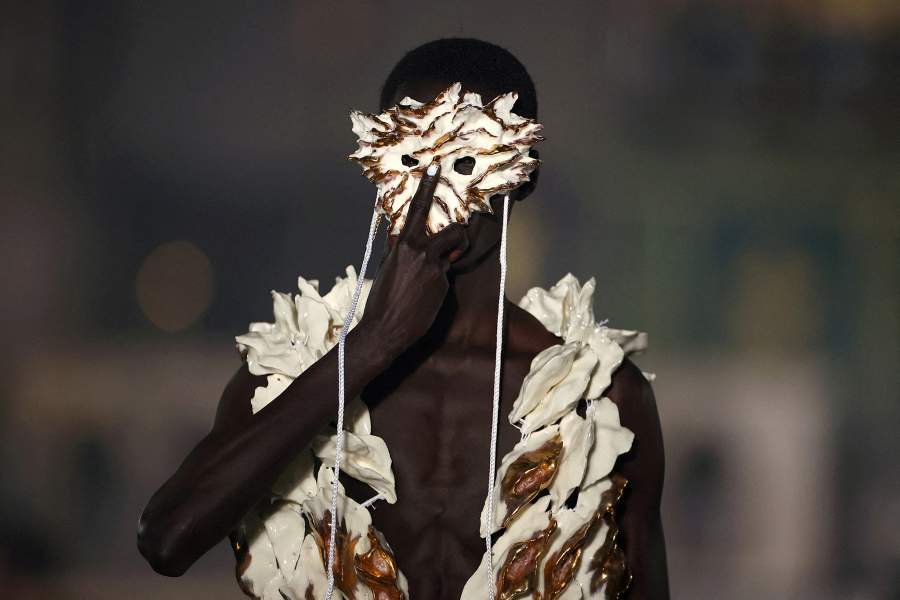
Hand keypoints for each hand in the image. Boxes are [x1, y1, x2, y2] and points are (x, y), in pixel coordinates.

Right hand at [360, 163, 468, 355]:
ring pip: (453, 252)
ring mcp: (435, 269)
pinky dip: (439, 282)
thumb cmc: (382, 298)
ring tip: (443, 267)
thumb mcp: (386, 267)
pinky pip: (446, 275)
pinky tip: (426, 297)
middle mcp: (421, 252)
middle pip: (453, 232)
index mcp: (403, 244)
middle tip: (456, 240)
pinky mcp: (443, 285)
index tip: (436, 169)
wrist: (387, 328)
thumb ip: (396, 248)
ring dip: (453, 255)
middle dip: (459, 235)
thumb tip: (399, 236)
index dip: (428, 188)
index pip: (416, 210)